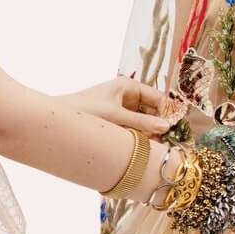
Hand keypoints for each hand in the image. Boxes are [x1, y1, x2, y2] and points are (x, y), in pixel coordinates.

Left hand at [61, 75, 177, 135]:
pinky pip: (134, 129)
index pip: (158, 97)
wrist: (57, 120)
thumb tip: (167, 127)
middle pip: (152, 111)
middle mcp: (127, 95)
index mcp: (128, 86)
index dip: (168, 111)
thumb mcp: (116, 117)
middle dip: (159, 125)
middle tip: (168, 141)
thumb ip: (142, 123)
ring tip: (154, 145)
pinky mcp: (116, 122)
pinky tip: (143, 147)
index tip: (177, 128)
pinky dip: (139, 137)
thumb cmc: (84, 111)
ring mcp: (121, 109)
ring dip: (149, 133)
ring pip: (144, 122)